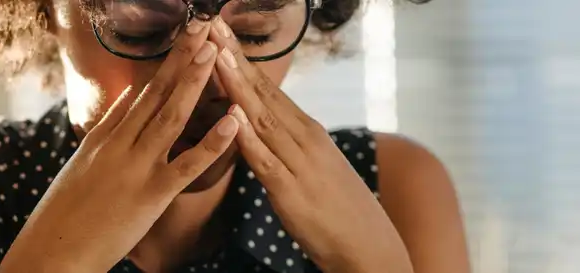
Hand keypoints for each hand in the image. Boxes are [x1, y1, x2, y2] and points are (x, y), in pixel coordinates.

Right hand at [0, 19, 234, 272]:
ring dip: (194, 83)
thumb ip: (105, 133)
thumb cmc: (65, 217)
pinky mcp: (151, 195)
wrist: (52, 252)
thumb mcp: (80, 167)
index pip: (141, 93)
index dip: (166, 64)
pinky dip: (213, 142)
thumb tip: (127, 100)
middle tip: (204, 28)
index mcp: (103, 138)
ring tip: (214, 53)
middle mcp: (119, 145)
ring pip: (171, 117)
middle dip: (182, 59)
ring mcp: (135, 168)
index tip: (185, 39)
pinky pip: (188, 165)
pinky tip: (233, 122)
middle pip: (156, 93)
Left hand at [207, 18, 412, 272]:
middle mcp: (305, 139)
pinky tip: (233, 116)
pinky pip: (265, 160)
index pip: (268, 88)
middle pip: (263, 92)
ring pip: (262, 118)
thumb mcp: (312, 165)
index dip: (241, 59)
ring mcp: (299, 163)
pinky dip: (248, 137)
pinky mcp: (291, 192)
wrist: (368, 246)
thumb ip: (287, 143)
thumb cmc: (336, 208)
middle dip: (234, 58)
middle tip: (212, 24)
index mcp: (307, 131)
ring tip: (216, 56)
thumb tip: (261, 123)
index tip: (220, 32)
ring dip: (237, 85)